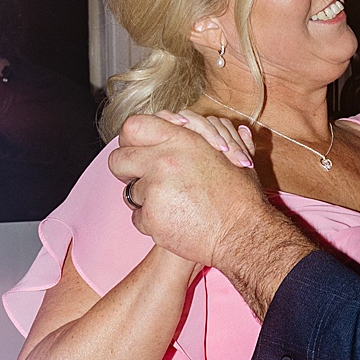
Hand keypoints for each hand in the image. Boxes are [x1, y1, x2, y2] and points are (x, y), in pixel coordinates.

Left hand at [107, 113, 314, 317]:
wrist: (241, 232)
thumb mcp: (233, 156)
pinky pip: (137, 216)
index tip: (138, 151)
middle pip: (118, 159)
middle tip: (139, 178)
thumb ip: (218, 140)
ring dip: (143, 198)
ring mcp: (154, 189)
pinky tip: (172, 220)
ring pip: (129, 191)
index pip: (134, 127)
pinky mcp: (151, 216)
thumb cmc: (241, 195)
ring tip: (168, 204)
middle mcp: (163, 160)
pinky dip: (151, 220)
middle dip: (126, 169)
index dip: (132, 140)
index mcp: (181, 139)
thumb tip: (223, 128)